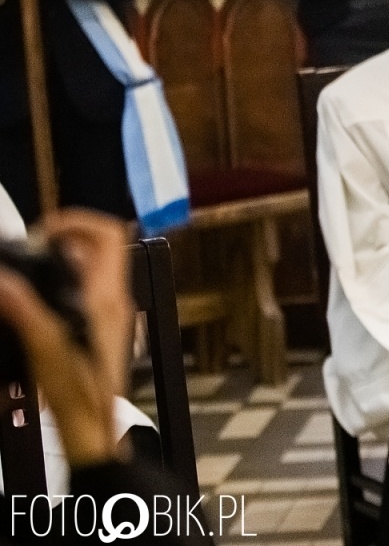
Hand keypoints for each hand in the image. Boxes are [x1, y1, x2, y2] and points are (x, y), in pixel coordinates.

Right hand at [0, 210, 132, 467]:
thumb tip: (4, 280)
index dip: (78, 222)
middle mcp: (116, 299)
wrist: (94, 427)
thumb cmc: (80, 392)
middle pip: (101, 246)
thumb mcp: (45, 346)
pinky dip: (65, 284)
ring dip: (64, 261)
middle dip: (65, 238)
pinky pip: (89, 290)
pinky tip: (40, 302)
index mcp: (107, 296)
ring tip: (32, 273)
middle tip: (34, 249)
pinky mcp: (104, 328)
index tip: (44, 231)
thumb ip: (23, 308)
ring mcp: (113, 313)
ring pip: (94, 268)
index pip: (110, 234)